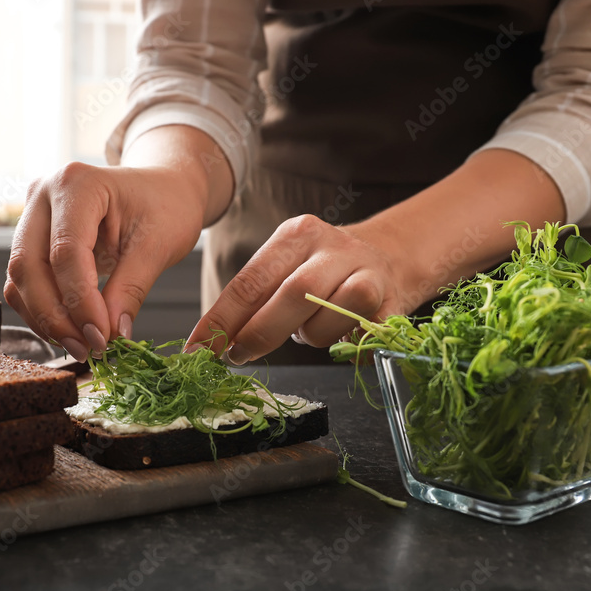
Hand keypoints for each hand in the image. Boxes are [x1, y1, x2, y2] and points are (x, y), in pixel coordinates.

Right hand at [4, 125, 233, 360]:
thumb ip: (131, 289)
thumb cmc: (166, 206)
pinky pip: (25, 282)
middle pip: (29, 265)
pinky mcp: (32, 237)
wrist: (162, 189)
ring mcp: (32, 214)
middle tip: (87, 349)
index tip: (101, 337)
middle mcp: (43, 193)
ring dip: (46, 319)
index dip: (79, 301)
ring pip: (20, 277)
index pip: (66, 251)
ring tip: (82, 346)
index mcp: (77, 183)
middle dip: (55, 316)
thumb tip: (110, 335)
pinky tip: (72, 331)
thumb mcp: (159, 245)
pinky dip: (43, 311)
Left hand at [186, 215, 412, 363]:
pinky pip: (359, 339)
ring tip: (310, 328)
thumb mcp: (286, 268)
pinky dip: (345, 346)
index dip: (222, 319)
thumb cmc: (323, 269)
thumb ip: (254, 297)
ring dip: (310, 336)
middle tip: (238, 356)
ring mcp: (367, 273)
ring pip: (327, 319)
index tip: (198, 348)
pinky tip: (344, 335)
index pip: (251, 281)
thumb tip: (211, 341)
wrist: (389, 255)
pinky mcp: (392, 303)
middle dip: (258, 333)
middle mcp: (332, 247)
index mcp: (296, 234)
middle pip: (291, 295)